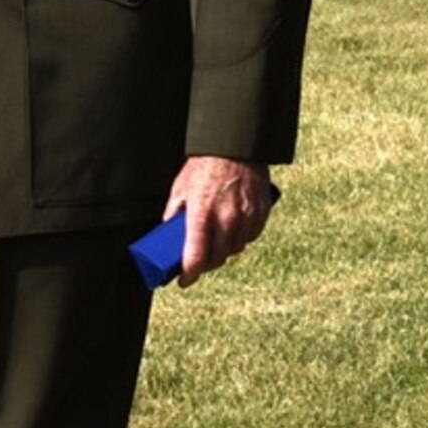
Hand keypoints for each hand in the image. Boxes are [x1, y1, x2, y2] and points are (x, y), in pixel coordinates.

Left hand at [163, 157, 273, 286]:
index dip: (188, 275)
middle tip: (198, 263)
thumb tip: (167, 234)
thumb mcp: (180, 189)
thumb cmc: (204, 166)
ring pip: (235, 249)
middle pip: (217, 258)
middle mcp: (226, 219)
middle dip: (206, 265)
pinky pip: (250, 236)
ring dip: (224, 252)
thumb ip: (174, 213)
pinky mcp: (259, 213)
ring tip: (215, 245)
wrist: (234, 147)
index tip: (183, 281)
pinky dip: (240, 238)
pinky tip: (232, 232)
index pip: (196, 258)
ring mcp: (245, 217)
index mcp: (202, 215)